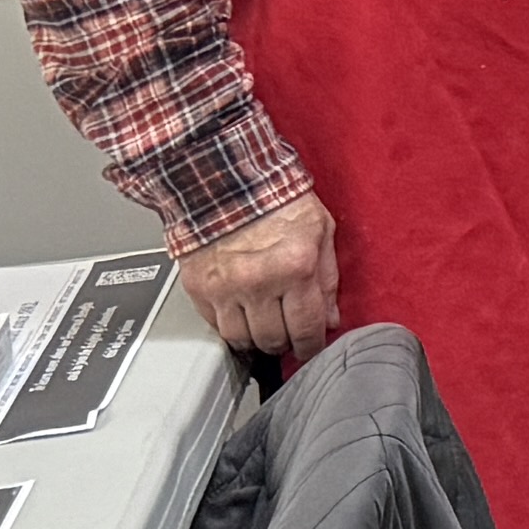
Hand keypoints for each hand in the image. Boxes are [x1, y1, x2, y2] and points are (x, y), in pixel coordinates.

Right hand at [171, 196, 337, 358]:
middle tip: (287, 333)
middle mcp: (259, 282)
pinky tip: (240, 313)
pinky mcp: (199, 289)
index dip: (311, 346)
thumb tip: (329, 319)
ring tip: (263, 325)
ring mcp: (225, 288)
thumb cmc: (275, 198)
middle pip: (273, 340)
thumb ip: (327, 279)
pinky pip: (215, 325)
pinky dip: (229, 325)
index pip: (307, 329)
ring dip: (255, 338)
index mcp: (296, 267)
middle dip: (284, 342)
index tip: (310, 348)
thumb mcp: (320, 230)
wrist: (223, 179)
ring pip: (241, 339)